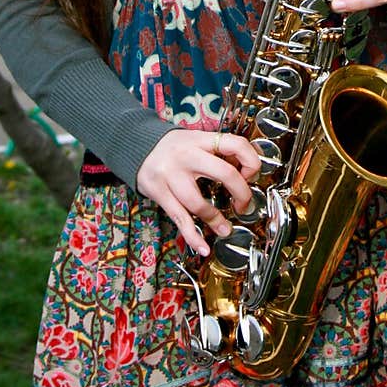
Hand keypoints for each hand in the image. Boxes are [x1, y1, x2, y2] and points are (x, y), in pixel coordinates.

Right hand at [136, 127, 260, 257]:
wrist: (134, 143)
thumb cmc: (172, 146)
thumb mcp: (196, 139)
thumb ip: (217, 152)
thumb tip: (245, 170)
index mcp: (201, 140)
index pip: (235, 144)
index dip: (250, 161)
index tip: (251, 175)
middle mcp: (187, 156)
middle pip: (224, 173)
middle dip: (242, 193)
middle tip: (244, 204)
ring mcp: (172, 175)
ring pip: (200, 202)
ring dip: (216, 220)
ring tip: (225, 229)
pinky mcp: (160, 193)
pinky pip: (179, 218)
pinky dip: (192, 236)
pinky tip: (203, 247)